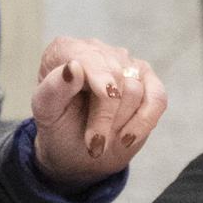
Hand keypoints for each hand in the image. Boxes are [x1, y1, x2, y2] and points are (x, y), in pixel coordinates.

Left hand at [31, 37, 167, 187]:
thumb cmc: (58, 127)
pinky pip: (157, 98)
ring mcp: (125, 63)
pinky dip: (144, 122)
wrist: (75, 152)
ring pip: (135, 90)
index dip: (100, 81)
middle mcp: (97, 50)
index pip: (90, 58)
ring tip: (100, 139)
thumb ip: (53, 89)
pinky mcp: (147, 81)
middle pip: (115, 76)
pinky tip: (127, 139)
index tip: (105, 97)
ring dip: (118, 123)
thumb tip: (73, 66)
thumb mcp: (45, 114)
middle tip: (94, 145)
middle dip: (105, 116)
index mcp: (66, 50)